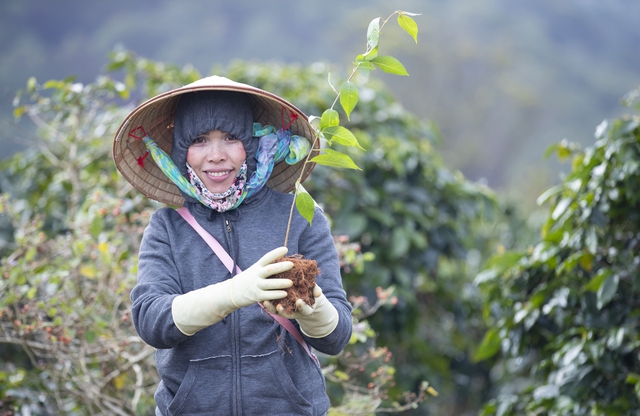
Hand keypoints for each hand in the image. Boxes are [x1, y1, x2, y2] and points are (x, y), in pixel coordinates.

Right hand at [172, 247, 292, 334]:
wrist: (231, 293)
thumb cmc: (247, 280)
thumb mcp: (254, 271)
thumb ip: (265, 268)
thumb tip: (282, 261)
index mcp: (257, 267)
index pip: (267, 258)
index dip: (276, 253)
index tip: (286, 249)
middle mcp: (256, 275)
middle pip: (270, 270)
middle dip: (281, 266)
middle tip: (292, 264)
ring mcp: (256, 285)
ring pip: (270, 284)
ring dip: (281, 283)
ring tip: (291, 282)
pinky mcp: (256, 296)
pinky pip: (268, 295)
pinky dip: (277, 294)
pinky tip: (285, 294)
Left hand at [264, 284, 338, 337]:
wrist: (303, 297)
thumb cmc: (309, 293)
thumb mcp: (314, 293)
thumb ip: (316, 291)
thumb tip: (317, 292)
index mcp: (305, 309)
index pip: (304, 309)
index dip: (302, 306)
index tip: (299, 302)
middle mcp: (294, 311)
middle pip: (288, 313)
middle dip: (283, 310)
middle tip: (279, 307)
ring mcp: (285, 310)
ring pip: (277, 311)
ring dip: (271, 308)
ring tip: (265, 302)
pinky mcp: (277, 306)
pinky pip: (271, 306)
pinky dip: (266, 303)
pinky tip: (261, 298)